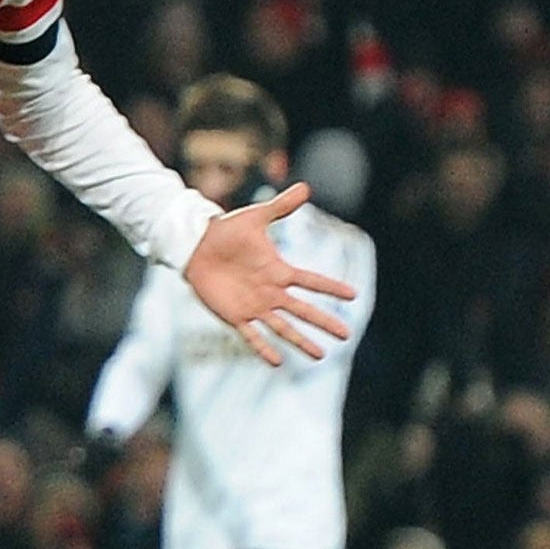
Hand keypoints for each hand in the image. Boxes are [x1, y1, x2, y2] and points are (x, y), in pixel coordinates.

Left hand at [183, 182, 355, 364]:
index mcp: (278, 271)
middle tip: (346, 334)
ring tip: (320, 355)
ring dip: (301, 341)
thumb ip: (281, 207)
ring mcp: (254, 306)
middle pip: (303, 310)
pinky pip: (252, 335)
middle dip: (324, 322)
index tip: (353, 295)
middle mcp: (271, 292)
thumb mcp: (256, 217)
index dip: (331, 288)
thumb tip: (305, 187)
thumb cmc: (227, 231)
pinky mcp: (235, 316)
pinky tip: (278, 361)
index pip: (311, 281)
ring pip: (283, 327)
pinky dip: (264, 348)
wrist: (196, 246)